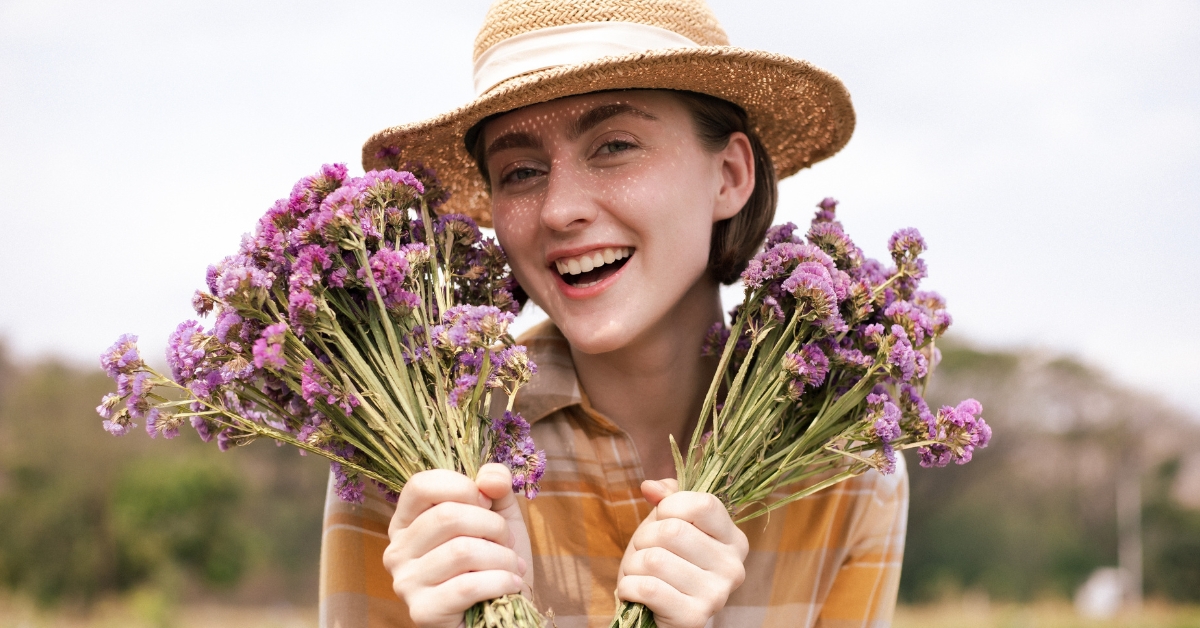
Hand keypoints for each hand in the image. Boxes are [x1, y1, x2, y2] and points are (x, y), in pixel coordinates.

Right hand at [383, 463, 533, 627]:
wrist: (503, 615)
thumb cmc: (495, 561)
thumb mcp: (499, 514)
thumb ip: (496, 486)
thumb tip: (489, 478)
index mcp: (407, 522)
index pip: (421, 485)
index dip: (463, 487)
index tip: (487, 504)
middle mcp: (397, 551)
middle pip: (447, 516)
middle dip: (493, 526)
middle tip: (506, 543)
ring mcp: (405, 583)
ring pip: (462, 551)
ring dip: (502, 557)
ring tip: (511, 566)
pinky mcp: (423, 611)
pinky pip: (468, 585)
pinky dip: (501, 581)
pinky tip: (511, 584)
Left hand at [616, 480, 748, 627]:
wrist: (657, 613)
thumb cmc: (665, 563)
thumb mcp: (668, 524)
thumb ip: (667, 499)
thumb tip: (650, 487)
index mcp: (733, 540)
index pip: (703, 504)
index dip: (670, 505)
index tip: (661, 518)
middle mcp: (733, 568)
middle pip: (673, 532)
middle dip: (644, 538)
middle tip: (645, 552)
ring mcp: (716, 595)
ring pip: (654, 560)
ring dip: (633, 565)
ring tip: (640, 573)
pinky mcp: (694, 618)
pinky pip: (647, 588)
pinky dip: (628, 587)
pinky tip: (634, 592)